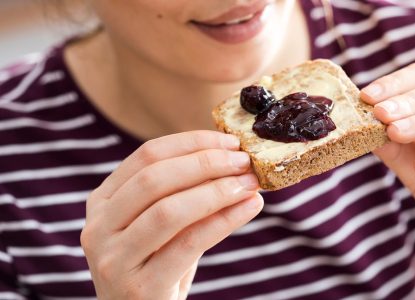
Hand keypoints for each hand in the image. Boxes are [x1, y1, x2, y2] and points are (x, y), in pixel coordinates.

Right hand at [80, 131, 262, 298]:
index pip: (147, 156)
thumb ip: (184, 193)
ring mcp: (113, 259)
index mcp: (103, 202)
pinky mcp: (138, 287)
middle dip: (205, 163)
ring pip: (169, 211)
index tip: (230, 142)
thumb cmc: (158, 265)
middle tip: (243, 161)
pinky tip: (249, 208)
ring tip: (250, 184)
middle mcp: (99, 227)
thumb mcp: (161, 225)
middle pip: (154, 179)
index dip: (192, 143)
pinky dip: (224, 221)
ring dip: (217, 191)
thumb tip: (233, 159)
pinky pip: (188, 244)